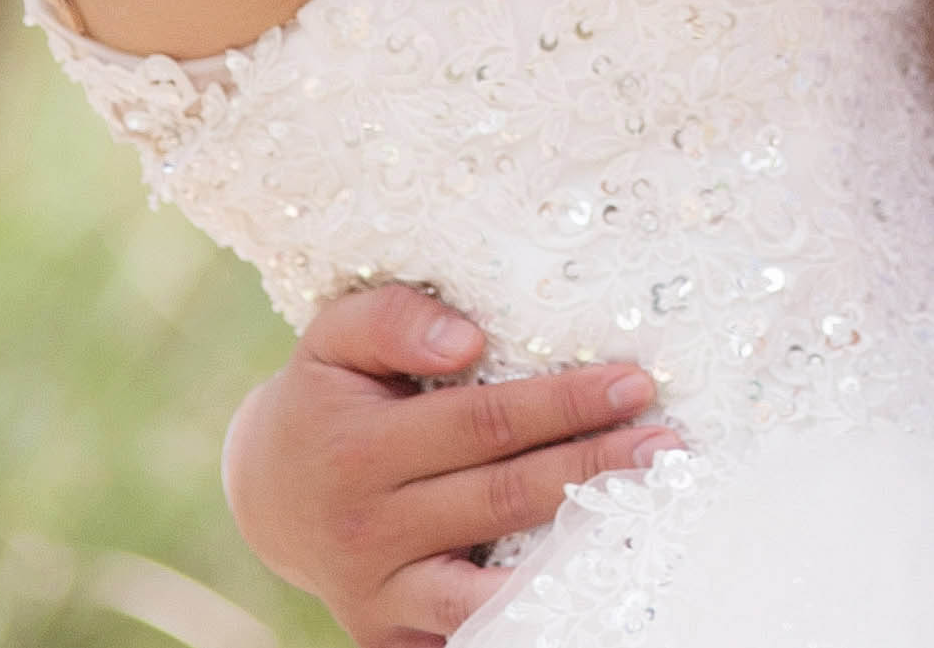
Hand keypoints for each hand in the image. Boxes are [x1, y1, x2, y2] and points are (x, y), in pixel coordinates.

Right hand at [220, 282, 678, 645]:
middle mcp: (368, 528)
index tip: (634, 382)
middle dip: (592, 468)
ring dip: (573, 553)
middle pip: (504, 498)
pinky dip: (524, 616)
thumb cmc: (324, 398)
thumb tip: (467, 341)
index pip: (484, 423)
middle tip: (667, 444)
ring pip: (491, 583)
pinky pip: (466, 630)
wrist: (266, 495)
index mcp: (359, 450)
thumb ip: (392, 318)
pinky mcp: (387, 634)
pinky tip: (585, 589)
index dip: (563, 403)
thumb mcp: (333, 338)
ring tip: (646, 519)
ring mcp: (379, 592)